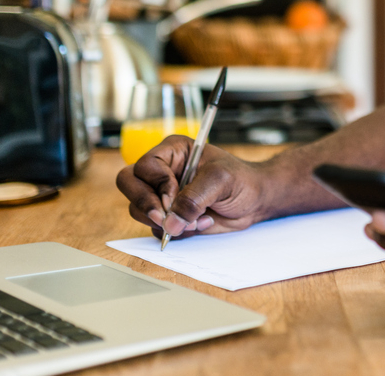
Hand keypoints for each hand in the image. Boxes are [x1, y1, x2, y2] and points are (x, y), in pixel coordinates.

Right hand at [115, 135, 266, 240]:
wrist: (255, 200)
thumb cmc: (242, 179)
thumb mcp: (221, 180)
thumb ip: (194, 198)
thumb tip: (171, 222)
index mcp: (173, 152)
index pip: (145, 166)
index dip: (156, 183)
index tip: (173, 197)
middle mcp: (162, 172)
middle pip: (129, 184)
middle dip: (145, 204)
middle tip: (164, 218)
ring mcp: (162, 195)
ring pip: (139, 209)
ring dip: (166, 221)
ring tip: (198, 219)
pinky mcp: (169, 216)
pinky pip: (156, 228)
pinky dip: (177, 232)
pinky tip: (202, 223)